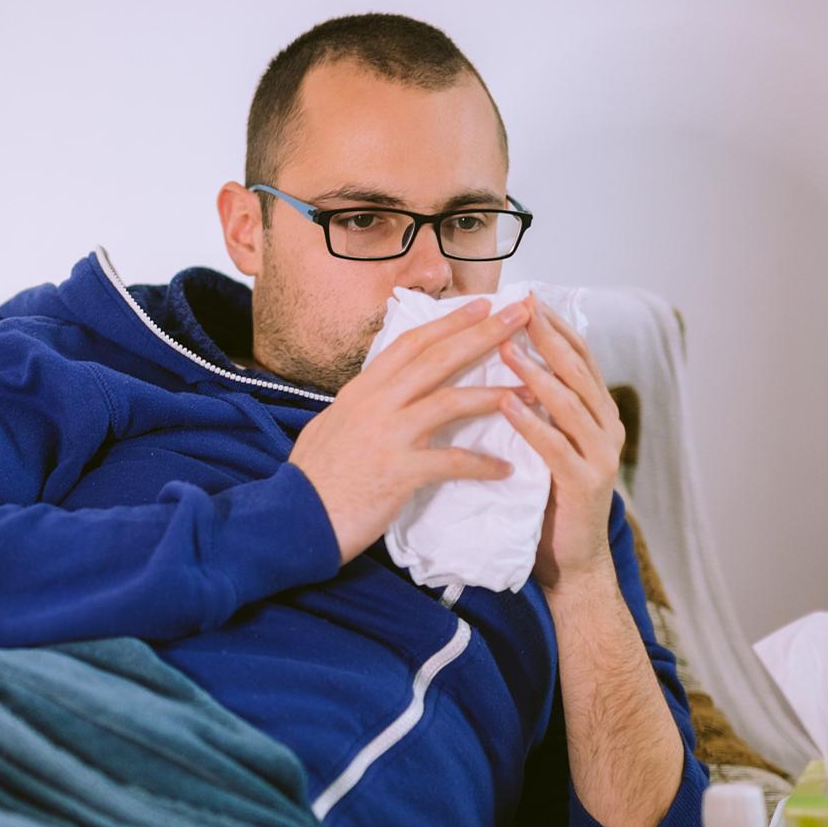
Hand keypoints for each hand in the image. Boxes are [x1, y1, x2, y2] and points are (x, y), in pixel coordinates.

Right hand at [289, 298, 533, 565]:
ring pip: (450, 401)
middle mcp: (375, 403)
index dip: (448, 322)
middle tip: (522, 316)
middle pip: (438, 358)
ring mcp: (387, 435)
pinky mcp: (398, 471)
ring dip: (497, 394)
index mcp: (361, 391)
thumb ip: (359, 408)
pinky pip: (451, 461)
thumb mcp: (330, 428)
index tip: (481, 305)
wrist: (292, 521)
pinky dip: (482, 464)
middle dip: (484, 334)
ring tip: (536, 390)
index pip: (411, 344)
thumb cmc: (312, 481)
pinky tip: (506, 468)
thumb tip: (373, 396)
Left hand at [495, 299, 626, 593]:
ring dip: (537, 374)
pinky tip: (507, 404)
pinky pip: (556, 447)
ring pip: (571, 404)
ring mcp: (601, 456)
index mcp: (598, 414)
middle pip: (579, 372)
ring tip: (506, 349)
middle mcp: (607, 428)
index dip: (556, 327)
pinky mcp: (585, 485)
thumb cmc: (549, 500)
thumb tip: (509, 362)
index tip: (528, 298)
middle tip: (520, 308)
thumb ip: (540, 409)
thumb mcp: (547, 444)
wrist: (570, 562)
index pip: (579, 358)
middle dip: (548, 337)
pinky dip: (532, 424)